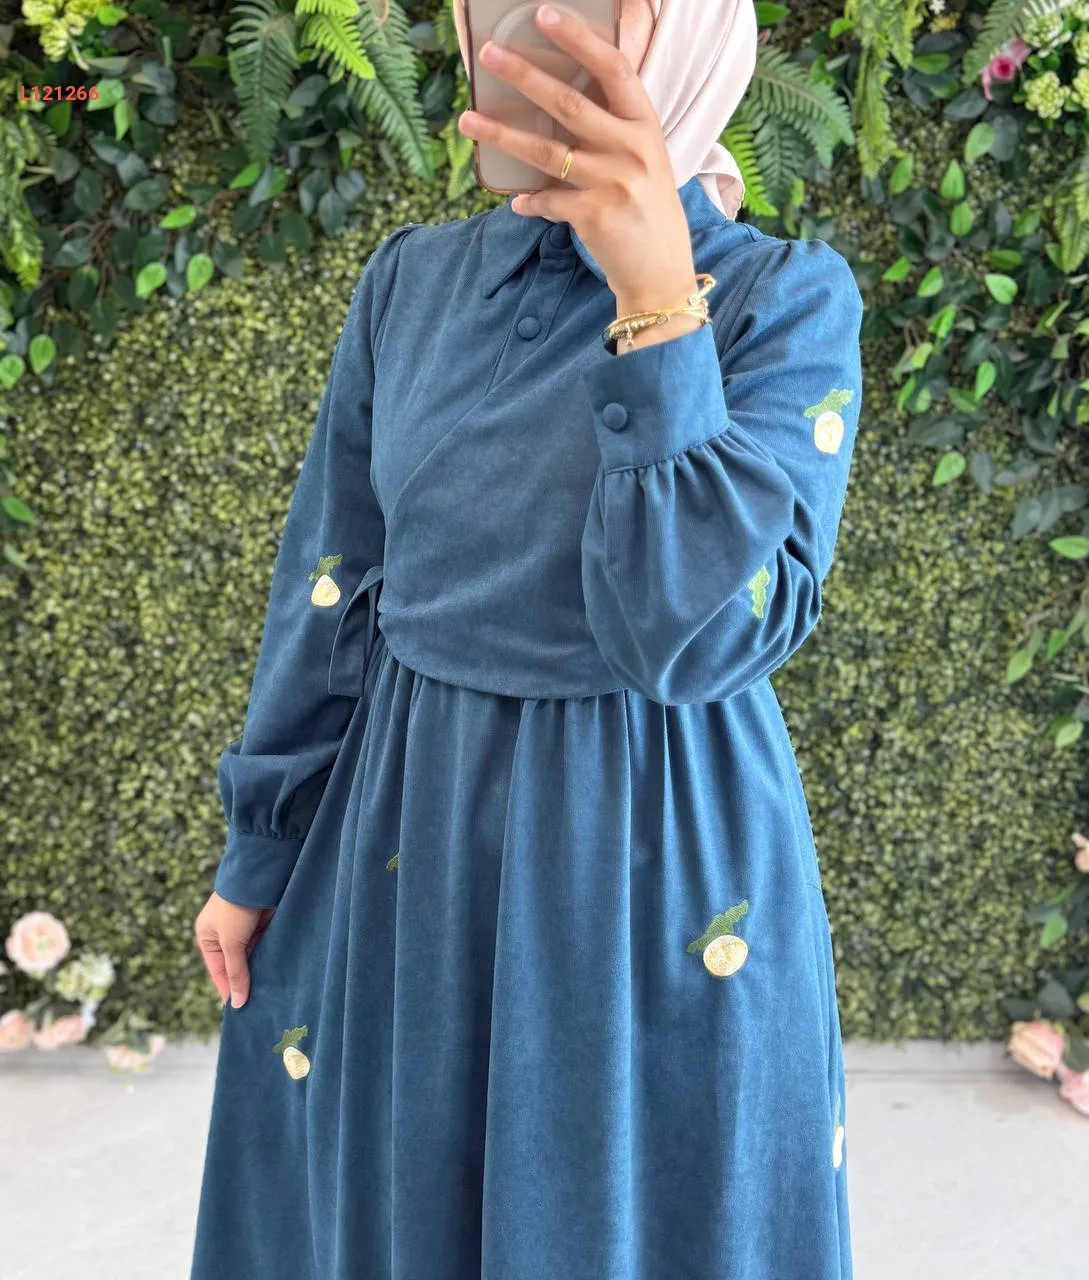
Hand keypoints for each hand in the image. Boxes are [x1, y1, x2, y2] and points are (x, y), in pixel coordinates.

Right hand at [194, 891, 274, 1007]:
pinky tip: (279, 971)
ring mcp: (245, 928)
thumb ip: (236, 972)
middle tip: (259, 1003)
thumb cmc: (235, 909)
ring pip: (252, 956)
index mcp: (208, 937)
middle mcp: (225, 934)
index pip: (218, 970)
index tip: (239, 1009)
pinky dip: (270, 957)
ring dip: (260, 969)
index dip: (228, 988)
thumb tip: (237, 1003)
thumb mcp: (231, 943)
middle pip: (236, 964)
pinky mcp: (263, 923)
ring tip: (271, 992)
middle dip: (246, 980)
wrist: (258, 878)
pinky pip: (265, 946)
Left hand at [457, 2, 698, 315]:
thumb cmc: (648, 214)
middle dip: (523, 75)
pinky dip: (529, 201)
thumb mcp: (645, 162)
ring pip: (546, 150)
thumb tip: (557, 104)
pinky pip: (548, 200)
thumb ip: (613, 132)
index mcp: (646, 126)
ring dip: (502, 135)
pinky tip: (517, 201)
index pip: (614, 68)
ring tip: (468, 121)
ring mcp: (615, 183)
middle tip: (489, 55)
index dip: (578, 38)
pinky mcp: (596, 216)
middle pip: (569, 102)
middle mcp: (633, 149)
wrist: (662, 275)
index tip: (544, 15)